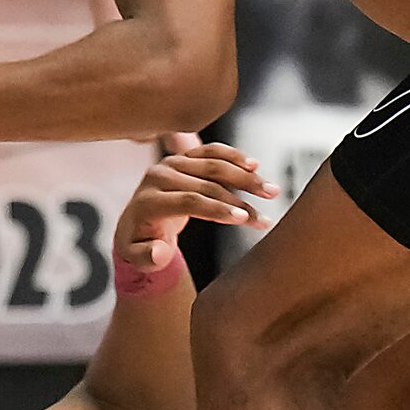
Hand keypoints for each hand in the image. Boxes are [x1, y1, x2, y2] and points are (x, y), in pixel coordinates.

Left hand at [116, 142, 276, 271]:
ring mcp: (172, 163)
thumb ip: (145, 258)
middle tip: (264, 218)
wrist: (137, 222)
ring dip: (246, 178)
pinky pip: (212, 151)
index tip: (243, 219)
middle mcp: (159, 176)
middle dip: (240, 200)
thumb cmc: (141, 244)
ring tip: (272, 192)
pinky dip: (235, 157)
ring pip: (214, 164)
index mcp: (148, 200)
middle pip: (206, 184)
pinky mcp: (183, 157)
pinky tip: (256, 165)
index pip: (188, 202)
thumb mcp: (137, 258)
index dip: (217, 209)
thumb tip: (159, 251)